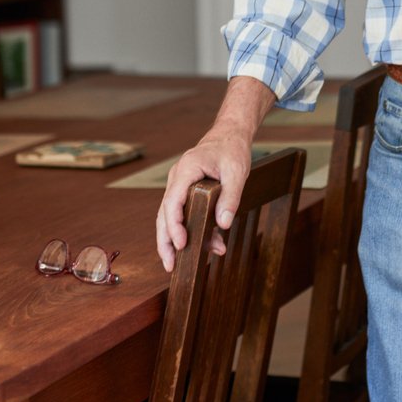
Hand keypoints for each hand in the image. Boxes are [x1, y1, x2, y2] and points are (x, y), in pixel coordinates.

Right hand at [154, 124, 252, 271]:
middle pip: (164, 214)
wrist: (229, 135)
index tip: (182, 244)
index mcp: (186, 170)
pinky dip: (191, 230)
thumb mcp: (237, 171)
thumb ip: (230, 197)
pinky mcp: (186, 192)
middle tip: (170, 265)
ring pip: (169, 217)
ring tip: (179, 263)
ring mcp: (179, 185)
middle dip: (165, 241)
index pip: (172, 202)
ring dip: (174, 240)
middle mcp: (177, 179)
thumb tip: (223, 224)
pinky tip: (208, 244)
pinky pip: (182, 213)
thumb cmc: (232, 149)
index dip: (174, 226)